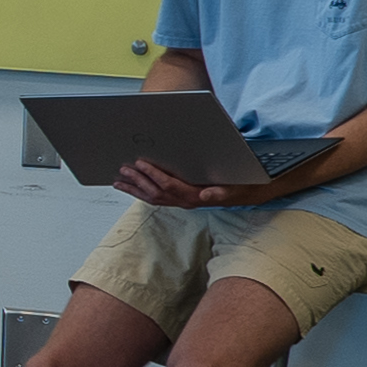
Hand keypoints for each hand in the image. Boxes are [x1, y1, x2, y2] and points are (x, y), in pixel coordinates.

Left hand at [112, 159, 263, 210]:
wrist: (247, 192)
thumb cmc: (239, 186)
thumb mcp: (233, 188)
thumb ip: (220, 193)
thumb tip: (205, 196)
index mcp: (195, 197)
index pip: (169, 185)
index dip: (153, 174)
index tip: (140, 164)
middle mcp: (186, 201)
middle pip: (155, 192)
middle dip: (138, 181)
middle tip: (123, 169)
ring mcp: (181, 202)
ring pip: (152, 197)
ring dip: (135, 189)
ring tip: (119, 180)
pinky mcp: (180, 200)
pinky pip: (156, 198)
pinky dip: (142, 192)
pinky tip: (132, 186)